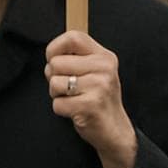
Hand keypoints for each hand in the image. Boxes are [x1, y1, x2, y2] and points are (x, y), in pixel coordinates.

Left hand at [44, 30, 137, 167]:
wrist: (115, 131)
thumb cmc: (97, 98)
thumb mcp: (94, 71)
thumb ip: (76, 57)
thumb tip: (51, 52)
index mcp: (104, 56)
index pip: (72, 37)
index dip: (55, 48)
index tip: (55, 60)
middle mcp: (104, 68)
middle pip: (56, 62)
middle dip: (54, 77)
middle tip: (70, 88)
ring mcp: (99, 87)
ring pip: (54, 83)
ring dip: (57, 94)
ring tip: (74, 98)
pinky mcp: (90, 106)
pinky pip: (57, 104)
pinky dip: (61, 110)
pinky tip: (76, 111)